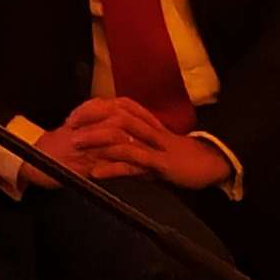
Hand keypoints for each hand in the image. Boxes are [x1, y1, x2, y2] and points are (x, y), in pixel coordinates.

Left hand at [36, 97, 228, 189]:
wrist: (210, 164)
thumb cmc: (179, 156)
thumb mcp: (153, 145)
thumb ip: (132, 142)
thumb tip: (107, 144)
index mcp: (147, 122)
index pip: (115, 106)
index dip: (93, 109)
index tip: (72, 117)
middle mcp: (149, 129)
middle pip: (115, 115)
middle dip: (89, 119)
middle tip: (68, 126)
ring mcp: (155, 146)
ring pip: (122, 136)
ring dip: (96, 139)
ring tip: (75, 144)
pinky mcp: (162, 165)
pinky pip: (134, 163)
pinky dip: (113, 167)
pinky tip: (96, 173)